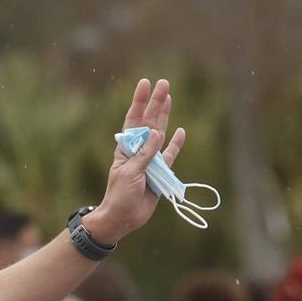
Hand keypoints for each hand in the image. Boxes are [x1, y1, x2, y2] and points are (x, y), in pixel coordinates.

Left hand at [86, 78, 185, 244]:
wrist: (123, 218)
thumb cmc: (120, 195)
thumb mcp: (129, 173)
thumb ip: (145, 154)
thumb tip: (159, 133)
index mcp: (126, 148)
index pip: (134, 119)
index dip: (139, 101)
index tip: (145, 83)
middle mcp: (139, 150)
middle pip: (149, 121)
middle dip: (156, 102)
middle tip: (163, 82)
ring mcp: (150, 160)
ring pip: (160, 133)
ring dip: (165, 116)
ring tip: (169, 97)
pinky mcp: (160, 173)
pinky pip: (170, 155)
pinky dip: (176, 144)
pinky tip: (181, 131)